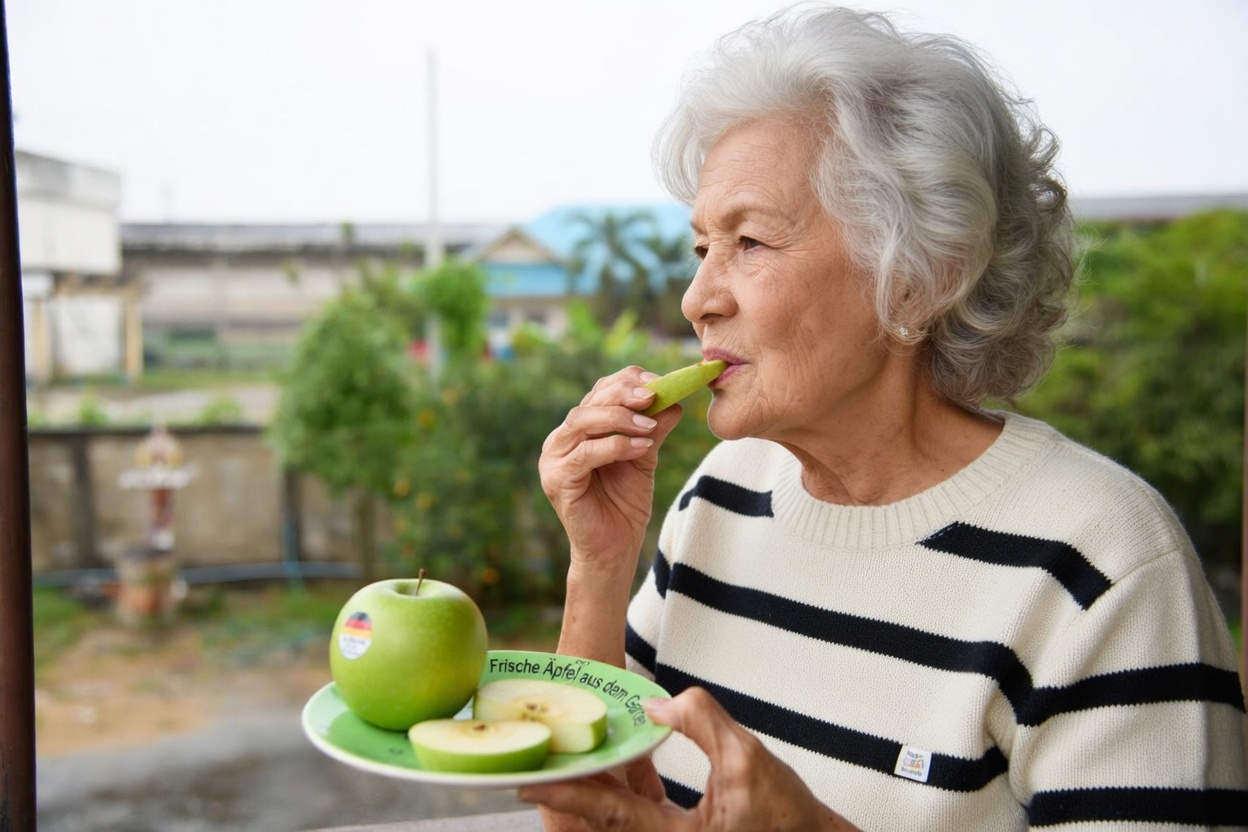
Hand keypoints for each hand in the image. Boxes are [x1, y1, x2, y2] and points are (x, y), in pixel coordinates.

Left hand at [519, 687, 859, 831]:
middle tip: (531, 766)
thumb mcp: (746, 758)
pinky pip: (636, 816)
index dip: (566, 793)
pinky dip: (620, 791)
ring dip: (591, 791)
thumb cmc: (788, 815)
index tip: (527, 781)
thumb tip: (655, 705)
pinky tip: (616, 764)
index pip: (606, 813)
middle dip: (566, 793)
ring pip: (616, 819)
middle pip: (600, 820)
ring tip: (563, 761)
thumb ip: (699, 722)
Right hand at [539, 366, 682, 574]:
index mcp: (580, 429)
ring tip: (650, 425)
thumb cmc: (625, 503)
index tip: (660, 383)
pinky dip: (615, 446)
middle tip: (654, 396)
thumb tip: (675, 401)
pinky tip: (642, 448)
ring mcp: (554, 460)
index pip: (600, 391)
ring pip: (583, 422)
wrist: (614, 549)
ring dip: (620, 418)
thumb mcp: (645, 458)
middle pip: (590, 402)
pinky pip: (584, 454)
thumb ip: (653, 430)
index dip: (628, 382)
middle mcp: (561, 440)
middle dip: (624, 395)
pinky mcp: (557, 481)